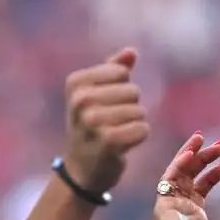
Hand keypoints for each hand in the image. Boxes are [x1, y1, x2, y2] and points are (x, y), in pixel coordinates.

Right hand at [63, 47, 148, 191]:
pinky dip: (139, 137)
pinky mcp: (108, 141)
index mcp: (75, 82)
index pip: (122, 73)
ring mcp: (93, 121)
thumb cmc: (92, 125)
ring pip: (140, 111)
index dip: (122, 89)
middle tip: (112, 123)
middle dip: (130, 107)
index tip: (105, 104)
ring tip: (116, 133)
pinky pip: (143, 129)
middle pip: (133, 91)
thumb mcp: (96, 94)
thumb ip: (113, 69)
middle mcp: (80, 100)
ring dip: (135, 124)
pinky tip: (123, 145)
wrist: (81, 168)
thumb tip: (131, 51)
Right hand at [153, 133, 219, 219]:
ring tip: (202, 138)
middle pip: (190, 174)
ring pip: (178, 171)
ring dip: (189, 153)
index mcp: (194, 215)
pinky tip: (190, 152)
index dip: (212, 174)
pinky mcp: (162, 204)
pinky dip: (178, 163)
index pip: (201, 187)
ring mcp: (170, 204)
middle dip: (203, 158)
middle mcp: (181, 207)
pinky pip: (168, 178)